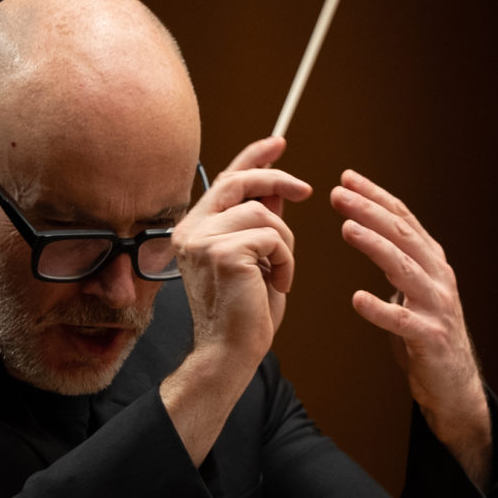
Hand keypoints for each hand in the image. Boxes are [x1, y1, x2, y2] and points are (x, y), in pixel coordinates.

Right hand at [160, 139, 309, 462]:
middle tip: (307, 190)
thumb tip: (279, 191)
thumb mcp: (257, 260)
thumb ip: (261, 224)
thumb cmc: (244, 315)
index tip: (278, 143)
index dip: (253, 157)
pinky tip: (275, 285)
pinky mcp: (223, 252)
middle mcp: (190, 230)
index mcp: (193, 230)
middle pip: (241, 182)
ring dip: (285, 245)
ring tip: (280, 274)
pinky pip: (272, 238)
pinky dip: (286, 261)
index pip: (224, 179)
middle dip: (278, 180)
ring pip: (265, 215)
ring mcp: (203, 239)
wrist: (230, 354)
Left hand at [330, 170, 492, 487]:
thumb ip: (399, 262)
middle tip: (338, 194)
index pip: (404, 220)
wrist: (455, 386)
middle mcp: (439, 279)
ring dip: (376, 246)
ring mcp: (437, 308)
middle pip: (403, 236)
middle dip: (371, 211)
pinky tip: (357, 300)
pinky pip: (403, 322)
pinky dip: (381, 310)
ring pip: (405, 269)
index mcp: (433, 264)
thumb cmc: (427, 336)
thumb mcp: (416, 291)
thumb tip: (370, 229)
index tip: (348, 178)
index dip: (377, 197)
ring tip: (348, 228)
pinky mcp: (430, 339)